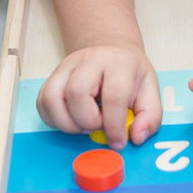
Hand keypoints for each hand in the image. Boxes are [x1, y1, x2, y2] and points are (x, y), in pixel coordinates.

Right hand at [36, 45, 161, 148]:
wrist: (111, 50)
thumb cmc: (130, 73)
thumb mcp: (150, 90)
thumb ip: (150, 116)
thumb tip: (137, 137)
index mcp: (118, 63)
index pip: (113, 96)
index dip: (114, 126)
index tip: (117, 142)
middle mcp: (89, 60)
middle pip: (76, 93)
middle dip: (87, 121)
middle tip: (98, 127)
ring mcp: (66, 67)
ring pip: (52, 97)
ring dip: (66, 123)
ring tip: (84, 126)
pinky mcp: (52, 77)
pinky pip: (42, 102)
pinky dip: (54, 119)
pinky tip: (71, 121)